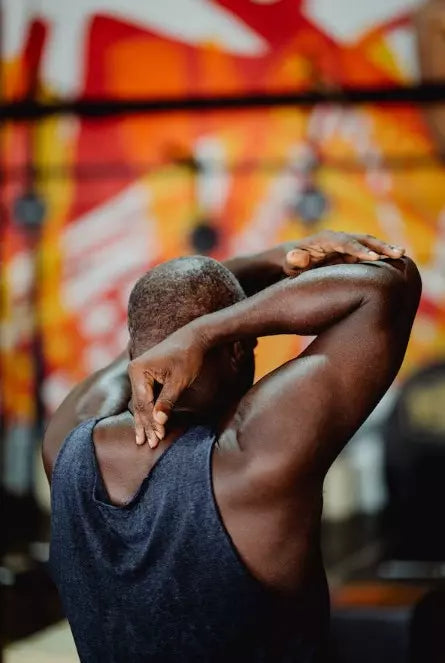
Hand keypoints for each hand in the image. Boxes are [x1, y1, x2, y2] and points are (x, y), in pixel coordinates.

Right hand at [128, 324, 207, 447]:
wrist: (194, 338)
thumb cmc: (187, 357)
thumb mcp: (178, 381)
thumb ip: (167, 401)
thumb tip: (158, 421)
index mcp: (138, 371)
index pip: (143, 403)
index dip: (151, 422)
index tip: (157, 438)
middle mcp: (135, 371)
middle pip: (140, 404)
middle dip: (145, 425)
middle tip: (149, 444)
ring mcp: (139, 373)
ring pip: (141, 402)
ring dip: (145, 421)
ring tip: (143, 440)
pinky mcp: (146, 375)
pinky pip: (145, 397)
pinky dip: (148, 411)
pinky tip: (148, 424)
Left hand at [283, 231, 404, 275]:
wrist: (292, 258)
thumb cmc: (290, 261)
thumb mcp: (289, 262)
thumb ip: (294, 259)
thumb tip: (298, 257)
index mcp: (326, 239)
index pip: (346, 242)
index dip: (359, 250)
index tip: (374, 258)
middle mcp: (339, 238)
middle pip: (362, 239)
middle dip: (379, 246)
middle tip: (397, 254)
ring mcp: (346, 244)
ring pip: (369, 244)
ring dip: (385, 249)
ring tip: (402, 255)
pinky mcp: (350, 252)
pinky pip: (368, 251)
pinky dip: (381, 254)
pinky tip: (396, 261)